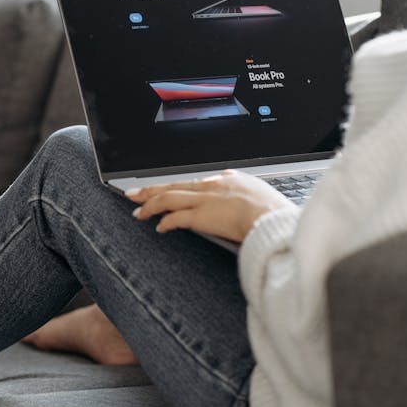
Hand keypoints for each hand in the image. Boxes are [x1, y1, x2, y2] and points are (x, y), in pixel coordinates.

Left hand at [126, 170, 293, 242]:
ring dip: (150, 204)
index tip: (168, 190)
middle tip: (134, 192)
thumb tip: (240, 197)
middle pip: (174, 186)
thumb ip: (246, 193)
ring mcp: (204, 201)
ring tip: (137, 210)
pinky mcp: (200, 216)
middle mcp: (212, 187)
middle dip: (151, 189)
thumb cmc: (273, 211)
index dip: (178, 187)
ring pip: (168, 198)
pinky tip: (158, 227)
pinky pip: (175, 218)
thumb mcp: (260, 194)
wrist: (272, 218)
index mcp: (227, 180)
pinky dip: (164, 222)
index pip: (195, 182)